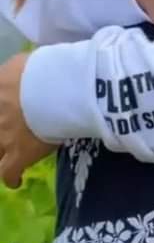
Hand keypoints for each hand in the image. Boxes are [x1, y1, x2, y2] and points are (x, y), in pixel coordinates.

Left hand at [0, 53, 55, 188]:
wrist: (59, 88)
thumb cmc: (44, 68)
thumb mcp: (22, 62)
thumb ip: (12, 73)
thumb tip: (14, 78)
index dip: (2, 110)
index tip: (6, 110)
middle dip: (2, 133)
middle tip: (10, 132)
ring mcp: (3, 138)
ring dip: (1, 153)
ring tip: (7, 156)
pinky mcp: (18, 155)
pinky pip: (8, 173)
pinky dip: (11, 177)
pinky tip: (16, 180)